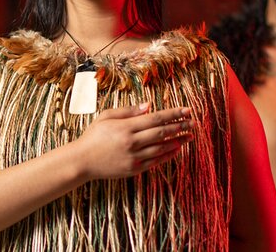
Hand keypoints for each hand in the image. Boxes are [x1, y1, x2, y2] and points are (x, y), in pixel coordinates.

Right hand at [75, 103, 194, 179]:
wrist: (82, 161)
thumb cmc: (93, 136)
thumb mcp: (107, 117)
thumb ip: (128, 111)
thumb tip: (149, 106)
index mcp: (125, 127)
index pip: (155, 118)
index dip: (173, 114)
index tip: (186, 110)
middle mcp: (132, 142)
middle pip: (162, 133)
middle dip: (180, 126)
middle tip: (193, 123)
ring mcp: (133, 157)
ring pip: (161, 148)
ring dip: (178, 141)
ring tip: (189, 136)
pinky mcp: (134, 169)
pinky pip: (155, 161)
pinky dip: (168, 155)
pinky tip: (176, 149)